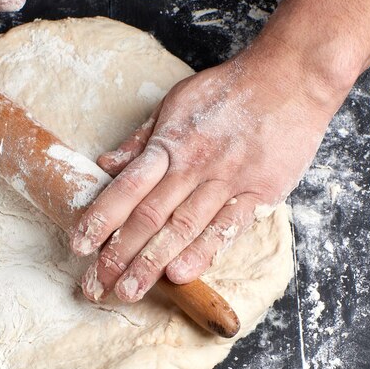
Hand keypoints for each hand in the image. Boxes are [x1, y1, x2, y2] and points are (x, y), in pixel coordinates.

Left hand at [71, 0, 369, 304]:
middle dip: (118, 254)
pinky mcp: (258, 192)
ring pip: (182, 228)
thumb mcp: (176, 103)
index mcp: (169, 144)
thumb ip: (142, 139)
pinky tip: (181, 275)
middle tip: (95, 285)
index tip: (78, 246)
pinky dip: (203, 252)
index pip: (126, 188)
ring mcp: (226, 181)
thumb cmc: (230, 89)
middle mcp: (193, 166)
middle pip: (148, 216)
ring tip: (128, 291)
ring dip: (152, 263)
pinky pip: (227, 228)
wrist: (291, 77)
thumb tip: (106, 164)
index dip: (100, 218)